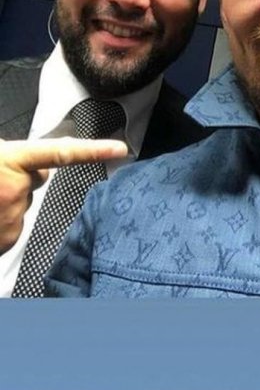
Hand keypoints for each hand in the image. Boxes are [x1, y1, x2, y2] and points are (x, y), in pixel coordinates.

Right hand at [0, 137, 127, 253]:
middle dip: (22, 177)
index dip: (94, 151)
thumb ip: (10, 152)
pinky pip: (14, 225)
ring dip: (8, 202)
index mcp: (12, 160)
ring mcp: (13, 216)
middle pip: (38, 178)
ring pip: (23, 204)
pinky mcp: (7, 240)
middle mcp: (17, 188)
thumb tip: (22, 152)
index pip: (62, 154)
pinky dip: (2, 223)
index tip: (119, 149)